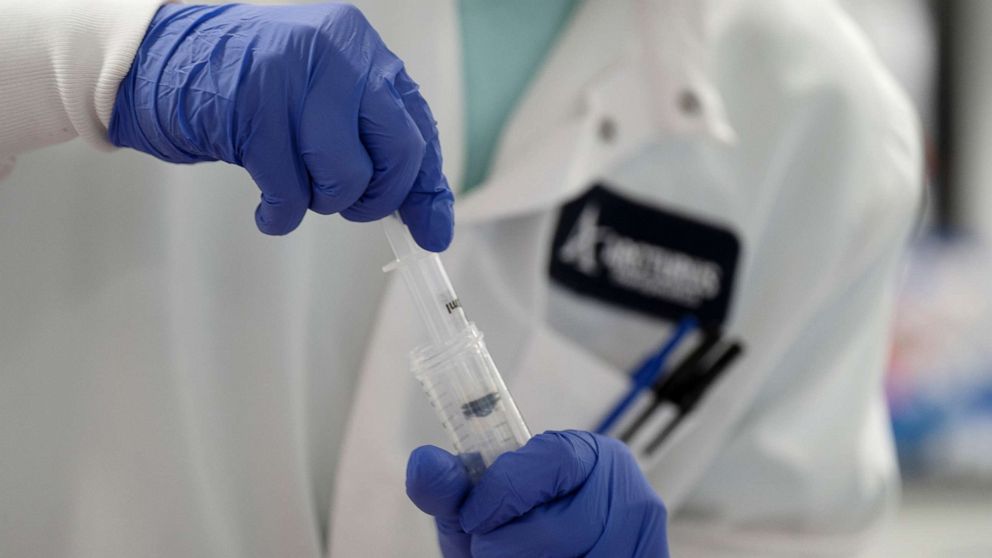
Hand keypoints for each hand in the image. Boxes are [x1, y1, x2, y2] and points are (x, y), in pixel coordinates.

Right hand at [109, 3, 452, 248]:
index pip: (418, 126)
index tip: (432, 230)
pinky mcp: (254, 106)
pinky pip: (291, 190)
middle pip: (399, 151)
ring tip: (294, 185)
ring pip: (347, 175)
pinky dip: (282, 214)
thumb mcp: (321, 102)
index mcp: (361, 47)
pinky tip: (268, 209)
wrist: (162, 62)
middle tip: (348, 204)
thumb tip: (429, 218)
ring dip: (322, 200)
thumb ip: (372, 143)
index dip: (427, 186)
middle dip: (377, 196)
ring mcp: (296, 74)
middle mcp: (339, 51)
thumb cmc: (248, 90)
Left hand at [406, 430, 669, 556]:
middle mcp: (630, 497)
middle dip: (506, 547)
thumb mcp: (483, 509)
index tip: (474, 517)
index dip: (499, 495)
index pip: (545, 464)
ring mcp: (641, 541)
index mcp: (593, 457)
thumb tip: (424, 461)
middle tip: (496, 548)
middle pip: (554, 530)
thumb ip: (452, 489)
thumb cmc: (521, 534)